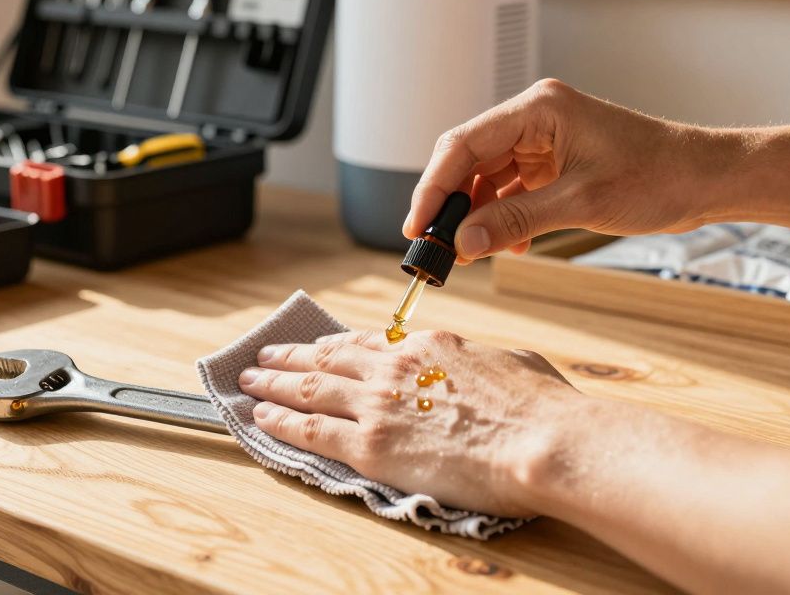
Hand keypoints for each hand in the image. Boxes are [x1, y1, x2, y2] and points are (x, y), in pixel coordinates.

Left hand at [238, 329, 581, 515]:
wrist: (541, 441)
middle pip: (326, 358)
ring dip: (272, 383)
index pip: (366, 343)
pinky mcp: (371, 446)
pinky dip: (280, 421)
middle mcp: (394, 369)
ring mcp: (377, 406)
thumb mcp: (512, 364)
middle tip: (263, 354)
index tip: (316, 346)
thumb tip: (485, 370)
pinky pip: (311, 431)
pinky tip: (260, 416)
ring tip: (248, 380)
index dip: (333, 345)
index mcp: (428, 347)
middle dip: (289, 356)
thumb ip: (482, 364)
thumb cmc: (540, 409)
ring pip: (308, 388)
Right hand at [404, 79, 723, 260]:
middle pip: (468, 159)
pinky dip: (504, 218)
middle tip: (434, 246)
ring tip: (469, 253)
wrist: (707, 179)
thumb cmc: (659, 176)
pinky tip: (508, 245)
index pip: (462, 143)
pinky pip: (511, 190)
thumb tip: (462, 243)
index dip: (433, 187)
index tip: (416, 226)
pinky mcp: (553, 162)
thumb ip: (515, 221)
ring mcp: (543, 140)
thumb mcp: (580, 203)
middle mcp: (534, 118)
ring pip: (487, 178)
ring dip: (478, 216)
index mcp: (537, 109)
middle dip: (451, 204)